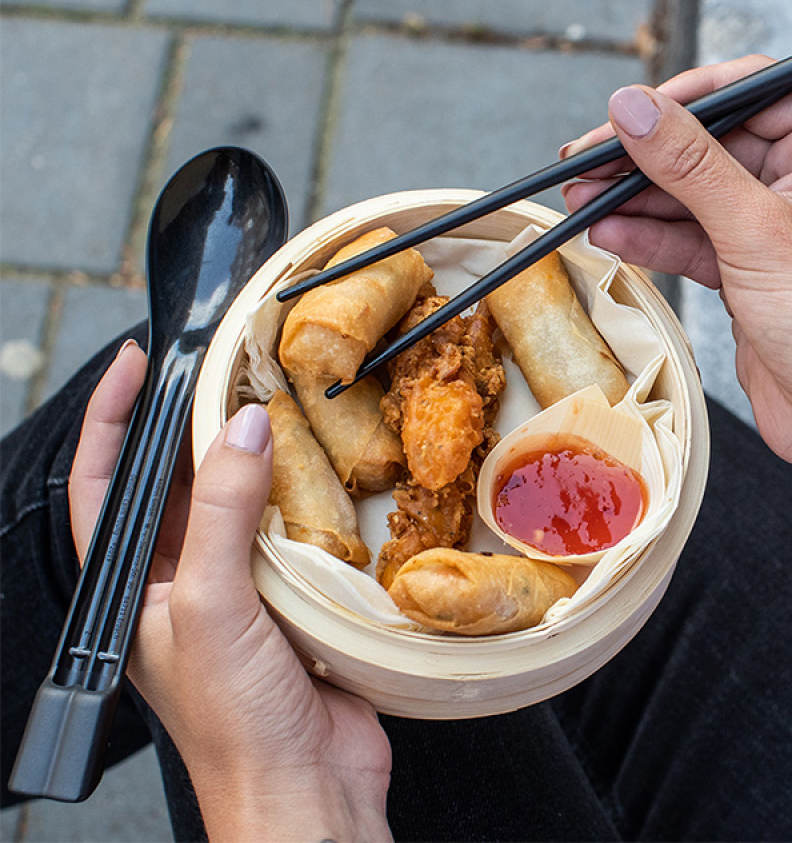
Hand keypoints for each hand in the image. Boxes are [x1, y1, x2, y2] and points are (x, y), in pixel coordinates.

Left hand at [68, 341, 391, 841]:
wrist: (307, 788)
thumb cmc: (234, 725)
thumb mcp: (211, 608)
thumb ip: (224, 515)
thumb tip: (243, 429)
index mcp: (135, 586)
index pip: (104, 485)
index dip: (111, 420)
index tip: (135, 365)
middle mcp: (182, 578)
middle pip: (180, 480)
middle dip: (196, 424)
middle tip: (227, 371)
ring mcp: (238, 585)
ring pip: (241, 498)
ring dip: (258, 456)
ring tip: (278, 406)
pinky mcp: (292, 594)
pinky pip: (292, 527)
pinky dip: (307, 495)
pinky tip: (325, 471)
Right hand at [562, 60, 791, 644]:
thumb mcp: (756, 231)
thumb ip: (690, 164)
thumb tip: (638, 110)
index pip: (753, 91)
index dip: (688, 96)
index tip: (632, 108)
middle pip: (710, 145)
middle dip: (646, 155)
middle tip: (588, 159)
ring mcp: (770, 228)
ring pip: (691, 195)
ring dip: (635, 198)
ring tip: (581, 195)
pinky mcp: (745, 269)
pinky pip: (688, 239)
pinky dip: (648, 237)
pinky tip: (608, 232)